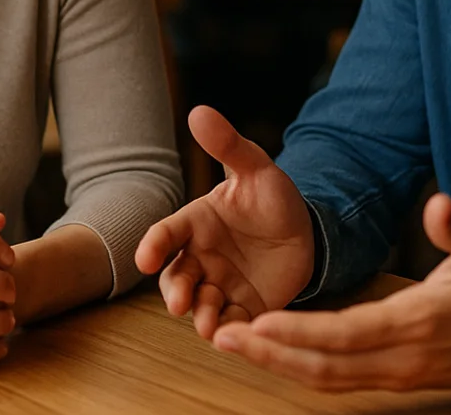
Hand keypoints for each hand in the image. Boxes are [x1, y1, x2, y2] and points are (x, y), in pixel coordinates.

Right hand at [134, 106, 315, 338]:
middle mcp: (201, 257)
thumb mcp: (256, 167)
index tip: (143, 259)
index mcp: (197, 223)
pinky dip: (228, 332)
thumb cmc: (272, 197)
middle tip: (179, 303)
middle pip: (176, 277)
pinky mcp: (245, 307)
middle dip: (174, 291)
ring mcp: (220, 285)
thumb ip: (228, 146)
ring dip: (199, 316)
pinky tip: (231, 338)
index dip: (152, 246)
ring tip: (207, 323)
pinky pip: (232, 323)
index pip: (166, 234)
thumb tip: (198, 111)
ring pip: (199, 305)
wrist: (307, 230)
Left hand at [209, 193, 450, 391]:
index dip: (301, 332)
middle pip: (327, 366)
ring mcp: (402, 375)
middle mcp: (405, 357)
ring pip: (330, 379)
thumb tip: (437, 205)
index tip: (260, 322)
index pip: (348, 333)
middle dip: (272, 354)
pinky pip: (344, 381)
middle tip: (224, 335)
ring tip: (237, 344)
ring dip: (281, 365)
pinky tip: (278, 355)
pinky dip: (306, 370)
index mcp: (420, 322)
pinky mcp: (401, 380)